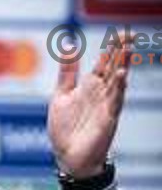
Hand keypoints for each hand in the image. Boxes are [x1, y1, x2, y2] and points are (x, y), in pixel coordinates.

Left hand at [47, 34, 132, 178]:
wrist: (68, 156)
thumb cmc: (65, 129)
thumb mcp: (61, 95)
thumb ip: (67, 73)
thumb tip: (68, 47)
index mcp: (89, 87)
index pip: (104, 63)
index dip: (112, 48)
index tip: (120, 32)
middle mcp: (101, 94)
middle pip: (114, 68)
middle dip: (121, 52)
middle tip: (129, 34)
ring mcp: (106, 106)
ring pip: (117, 82)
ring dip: (122, 65)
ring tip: (128, 49)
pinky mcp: (107, 119)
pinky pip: (115, 101)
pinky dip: (118, 88)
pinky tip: (121, 76)